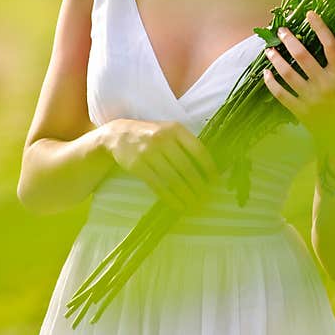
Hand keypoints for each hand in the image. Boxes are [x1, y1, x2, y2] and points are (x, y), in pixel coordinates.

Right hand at [104, 118, 220, 211]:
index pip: (198, 150)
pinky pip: (157, 185)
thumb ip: (186, 144)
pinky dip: (169, 197)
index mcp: (176, 129)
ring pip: (172, 178)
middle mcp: (163, 139)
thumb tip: (209, 166)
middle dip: (199, 185)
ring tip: (195, 204)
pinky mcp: (137, 165)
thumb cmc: (152, 135)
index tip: (215, 180)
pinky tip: (178, 205)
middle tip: (207, 197)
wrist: (118, 134)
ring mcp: (149, 152)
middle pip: (186, 167)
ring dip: (186, 194)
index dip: (208, 167)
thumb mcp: (170, 131)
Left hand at [262, 11, 334, 156]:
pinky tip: (266, 74)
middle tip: (281, 31)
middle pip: (304, 56)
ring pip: (288, 73)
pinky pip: (282, 95)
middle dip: (290, 40)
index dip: (320, 27)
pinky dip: (272, 83)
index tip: (310, 14)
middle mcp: (326, 85)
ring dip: (276, 60)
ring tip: (269, 51)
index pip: (330, 45)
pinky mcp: (302, 111)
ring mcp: (312, 99)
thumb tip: (328, 44)